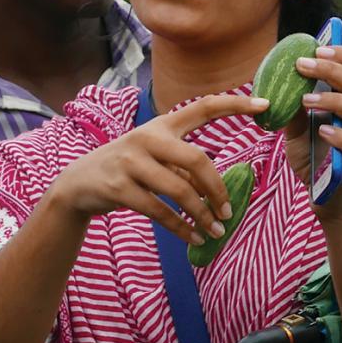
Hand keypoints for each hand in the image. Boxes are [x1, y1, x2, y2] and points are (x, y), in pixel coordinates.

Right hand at [45, 93, 268, 243]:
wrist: (76, 185)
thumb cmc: (125, 170)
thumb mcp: (152, 157)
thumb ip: (182, 167)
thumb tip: (218, 193)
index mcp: (160, 126)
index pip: (202, 108)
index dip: (234, 105)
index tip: (265, 104)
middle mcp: (146, 139)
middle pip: (197, 160)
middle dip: (218, 189)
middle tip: (229, 210)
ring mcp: (130, 163)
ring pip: (179, 191)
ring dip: (202, 215)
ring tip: (216, 230)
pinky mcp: (118, 188)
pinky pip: (159, 212)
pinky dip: (182, 228)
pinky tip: (194, 238)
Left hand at [282, 45, 341, 222]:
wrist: (325, 196)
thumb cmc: (314, 156)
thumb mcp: (295, 128)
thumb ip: (290, 107)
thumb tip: (270, 83)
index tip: (316, 49)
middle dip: (333, 69)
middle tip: (303, 65)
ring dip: (333, 100)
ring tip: (305, 99)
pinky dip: (340, 135)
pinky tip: (321, 130)